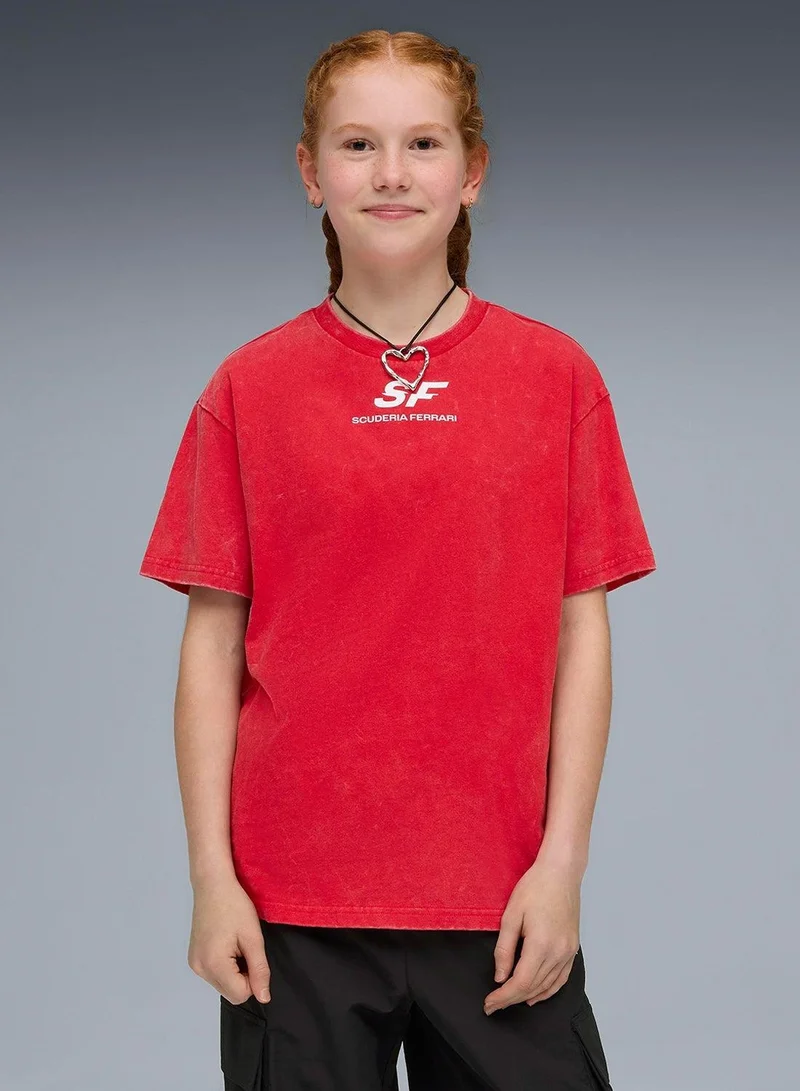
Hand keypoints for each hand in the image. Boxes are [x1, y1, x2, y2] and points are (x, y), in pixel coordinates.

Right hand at [187, 874, 270, 1005]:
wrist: (212, 884)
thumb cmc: (235, 905)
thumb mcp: (253, 937)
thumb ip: (259, 970)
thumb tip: (264, 998)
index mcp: (213, 965)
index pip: (240, 994)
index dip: (253, 978)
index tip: (252, 953)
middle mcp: (199, 969)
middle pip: (230, 993)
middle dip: (244, 976)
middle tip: (244, 946)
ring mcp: (194, 964)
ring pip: (223, 985)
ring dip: (235, 971)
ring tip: (235, 943)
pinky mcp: (193, 958)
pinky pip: (214, 974)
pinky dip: (225, 965)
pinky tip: (226, 943)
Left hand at [483, 854, 581, 1014]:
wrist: (561, 873)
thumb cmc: (535, 887)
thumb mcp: (511, 915)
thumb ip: (504, 949)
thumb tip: (500, 976)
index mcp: (541, 945)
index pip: (520, 983)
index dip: (503, 997)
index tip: (489, 1004)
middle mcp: (558, 953)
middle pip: (533, 987)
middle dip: (511, 999)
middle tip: (494, 1005)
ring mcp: (568, 952)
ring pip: (547, 986)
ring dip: (528, 996)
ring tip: (509, 1001)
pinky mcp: (573, 948)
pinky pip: (561, 978)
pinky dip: (548, 990)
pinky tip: (536, 995)